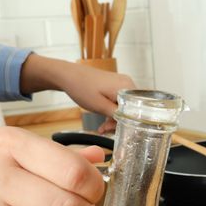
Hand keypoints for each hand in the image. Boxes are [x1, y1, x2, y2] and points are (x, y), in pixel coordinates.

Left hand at [20, 54, 135, 132]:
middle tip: (105, 129)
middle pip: (132, 108)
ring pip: (125, 106)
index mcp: (127, 87)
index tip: (115, 130)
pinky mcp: (115, 84)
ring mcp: (122, 83)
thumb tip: (131, 124)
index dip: (128, 123)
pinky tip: (103, 118)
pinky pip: (119, 101)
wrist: (68, 75)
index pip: (137, 110)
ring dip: (114, 118)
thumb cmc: (82, 88)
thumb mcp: (100, 106)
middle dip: (119, 121)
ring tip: (102, 127)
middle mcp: (128, 84)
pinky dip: (112, 110)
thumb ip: (118, 116)